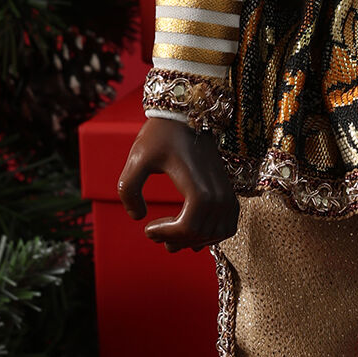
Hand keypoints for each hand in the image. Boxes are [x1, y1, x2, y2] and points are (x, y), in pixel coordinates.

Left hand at [116, 115, 239, 251]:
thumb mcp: (137, 158)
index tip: (147, 228)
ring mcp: (226, 193)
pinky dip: (211, 234)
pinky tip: (192, 232)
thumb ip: (128, 189)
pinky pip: (227, 225)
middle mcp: (218, 193)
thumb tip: (137, 217)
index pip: (189, 226)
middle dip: (176, 239)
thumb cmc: (160, 135)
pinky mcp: (228, 192)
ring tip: (171, 237)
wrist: (187, 116)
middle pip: (201, 233)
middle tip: (153, 234)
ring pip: (216, 233)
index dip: (167, 234)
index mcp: (198, 186)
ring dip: (193, 240)